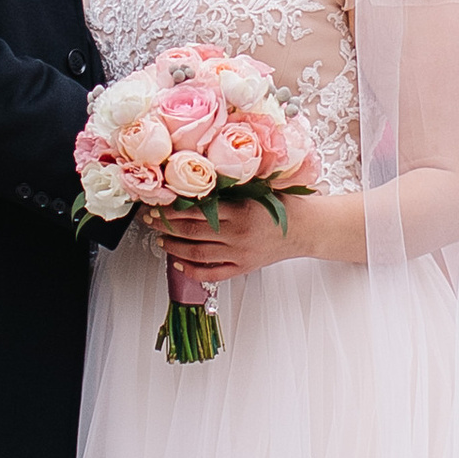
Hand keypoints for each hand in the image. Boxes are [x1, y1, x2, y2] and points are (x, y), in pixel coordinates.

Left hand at [145, 190, 312, 278]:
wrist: (308, 229)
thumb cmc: (285, 205)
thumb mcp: (259, 189)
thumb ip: (231, 188)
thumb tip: (198, 183)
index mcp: (241, 211)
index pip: (198, 210)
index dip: (173, 208)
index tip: (158, 204)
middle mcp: (238, 235)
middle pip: (192, 231)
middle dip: (166, 226)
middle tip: (150, 220)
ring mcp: (240, 255)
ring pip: (197, 253)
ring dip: (173, 247)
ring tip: (159, 240)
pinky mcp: (244, 268)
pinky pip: (212, 274)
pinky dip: (192, 271)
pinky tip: (178, 263)